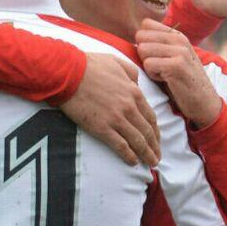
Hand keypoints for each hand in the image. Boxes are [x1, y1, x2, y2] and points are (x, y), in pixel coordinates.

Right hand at [59, 52, 160, 166]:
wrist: (68, 73)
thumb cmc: (90, 65)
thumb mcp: (117, 62)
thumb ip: (131, 73)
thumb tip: (137, 84)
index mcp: (134, 92)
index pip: (151, 116)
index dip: (156, 131)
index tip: (158, 139)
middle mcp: (129, 107)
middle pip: (147, 131)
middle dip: (155, 146)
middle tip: (158, 156)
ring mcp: (116, 118)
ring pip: (138, 141)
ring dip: (146, 154)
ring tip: (151, 163)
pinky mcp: (102, 128)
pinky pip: (120, 145)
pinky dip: (129, 155)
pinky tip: (133, 162)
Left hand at [135, 20, 223, 127]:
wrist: (205, 102)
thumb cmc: (182, 82)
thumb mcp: (173, 57)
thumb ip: (158, 44)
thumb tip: (135, 36)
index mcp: (177, 35)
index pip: (146, 24)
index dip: (144, 42)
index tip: (157, 57)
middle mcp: (179, 39)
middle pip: (141, 37)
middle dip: (144, 55)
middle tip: (160, 68)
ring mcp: (179, 51)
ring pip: (143, 50)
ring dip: (149, 66)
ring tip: (164, 74)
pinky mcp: (177, 65)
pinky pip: (148, 64)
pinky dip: (153, 76)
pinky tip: (166, 80)